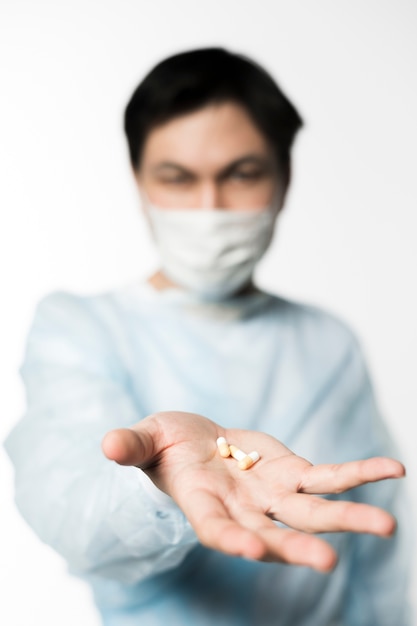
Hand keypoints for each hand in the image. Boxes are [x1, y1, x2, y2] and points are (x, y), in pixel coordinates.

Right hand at [102, 411, 404, 572]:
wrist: (198, 446)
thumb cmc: (165, 447)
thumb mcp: (144, 440)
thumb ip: (131, 445)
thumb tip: (108, 444)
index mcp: (203, 504)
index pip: (216, 528)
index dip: (230, 538)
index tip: (249, 549)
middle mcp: (243, 509)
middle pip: (273, 532)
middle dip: (299, 546)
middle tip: (329, 563)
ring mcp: (273, 494)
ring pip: (313, 511)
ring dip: (348, 517)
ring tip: (387, 527)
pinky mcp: (292, 473)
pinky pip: (329, 476)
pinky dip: (359, 474)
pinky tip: (393, 471)